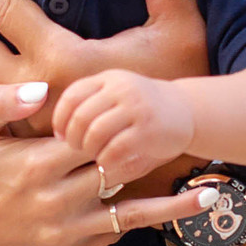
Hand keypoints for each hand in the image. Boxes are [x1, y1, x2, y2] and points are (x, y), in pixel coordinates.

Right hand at [0, 82, 205, 245]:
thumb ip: (1, 102)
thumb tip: (42, 90)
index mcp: (37, 163)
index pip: (93, 137)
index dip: (120, 123)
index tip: (151, 106)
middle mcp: (57, 199)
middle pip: (119, 171)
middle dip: (153, 156)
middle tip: (199, 140)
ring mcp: (67, 231)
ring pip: (131, 214)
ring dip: (173, 205)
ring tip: (214, 193)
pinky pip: (114, 234)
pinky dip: (142, 221)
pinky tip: (175, 210)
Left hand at [52, 69, 194, 189]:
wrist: (187, 111)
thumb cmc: (142, 110)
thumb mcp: (116, 95)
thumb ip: (90, 105)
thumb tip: (57, 132)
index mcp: (108, 79)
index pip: (72, 96)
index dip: (61, 120)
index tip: (61, 136)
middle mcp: (121, 89)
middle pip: (80, 116)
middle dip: (73, 139)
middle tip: (77, 152)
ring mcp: (136, 108)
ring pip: (95, 133)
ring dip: (89, 151)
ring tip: (94, 159)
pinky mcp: (148, 130)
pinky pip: (115, 149)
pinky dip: (106, 161)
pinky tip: (108, 166)